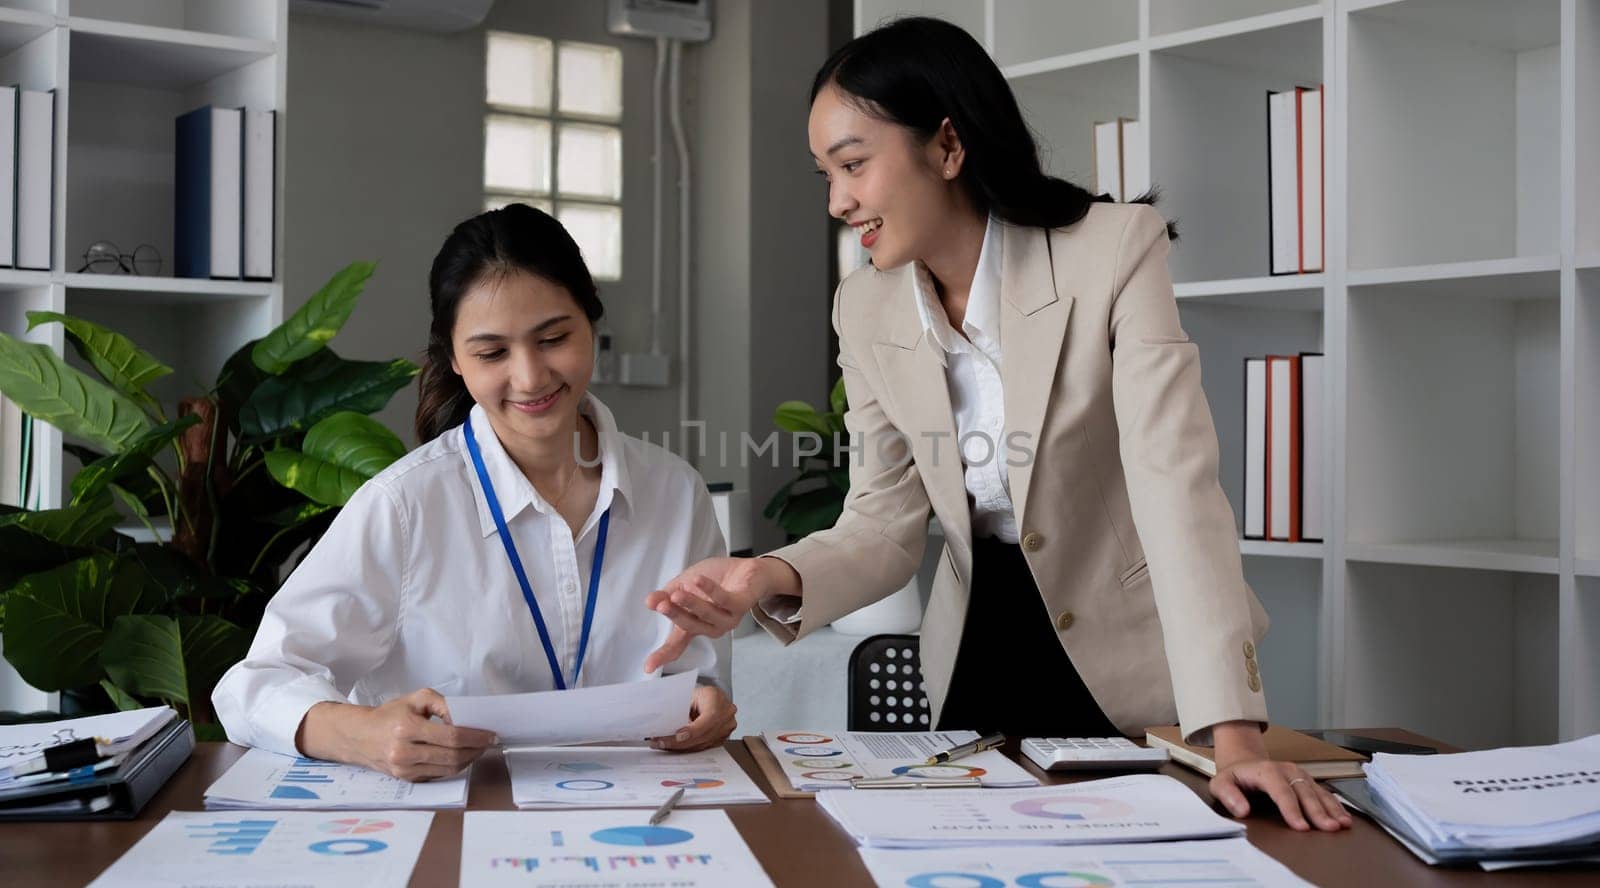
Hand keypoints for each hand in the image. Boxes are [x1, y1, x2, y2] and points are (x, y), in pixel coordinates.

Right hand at [298, 688, 497, 781]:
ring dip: (469, 759)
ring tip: (478, 748)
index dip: (476, 736)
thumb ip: (443, 704)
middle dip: (476, 749)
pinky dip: (454, 766)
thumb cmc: (390, 714)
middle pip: (453, 756)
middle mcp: (404, 752)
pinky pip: (438, 775)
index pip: (451, 736)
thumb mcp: (416, 698)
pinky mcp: (406, 779)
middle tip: (488, 742)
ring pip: (448, 769)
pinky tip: (461, 756)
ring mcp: (404, 769)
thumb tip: (466, 719)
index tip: (491, 734)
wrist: (359, 736)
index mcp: (406, 728)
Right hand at [642, 556, 798, 672]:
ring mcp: (728, 618)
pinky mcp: (741, 605)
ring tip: (677, 593)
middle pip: (690, 626)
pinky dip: (711, 590)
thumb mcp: (683, 585)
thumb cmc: (714, 580)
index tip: (648, 667)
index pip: (677, 644)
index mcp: (696, 624)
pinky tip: (698, 579)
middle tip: (661, 604)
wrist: (748, 569)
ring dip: (691, 603)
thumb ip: (667, 595)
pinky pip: (725, 600)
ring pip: (708, 615)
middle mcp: (712, 627)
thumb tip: (649, 601)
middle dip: (674, 615)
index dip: (663, 655)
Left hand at [648, 684, 737, 752]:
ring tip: (663, 744)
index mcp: (717, 698)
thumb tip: (664, 725)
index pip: (709, 718)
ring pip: (703, 744)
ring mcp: (726, 727)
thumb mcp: (688, 695)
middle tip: (661, 742)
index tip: (677, 736)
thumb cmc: (699, 695)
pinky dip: (688, 747)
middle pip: (704, 734)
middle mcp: (726, 714)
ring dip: (681, 747)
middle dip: (680, 742)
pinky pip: (704, 747)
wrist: (712, 697)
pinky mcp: (723, 737)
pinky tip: (674, 746)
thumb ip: (680, 709)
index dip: (693, 730)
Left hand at [1209, 722, 1350, 831]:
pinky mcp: (1306, 779)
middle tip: (1329, 828)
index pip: (1282, 792)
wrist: (1243, 762)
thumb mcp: (1221, 784)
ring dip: (1331, 808)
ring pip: (1318, 791)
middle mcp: (1287, 770)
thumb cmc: (1233, 777)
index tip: (1301, 827)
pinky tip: (1344, 817)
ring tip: (1342, 824)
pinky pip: (1323, 792)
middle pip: (1304, 793)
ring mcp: (1299, 774)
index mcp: (1266, 771)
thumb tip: (1242, 810)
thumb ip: (1229, 795)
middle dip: (1318, 811)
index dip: (1292, 810)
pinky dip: (1335, 805)